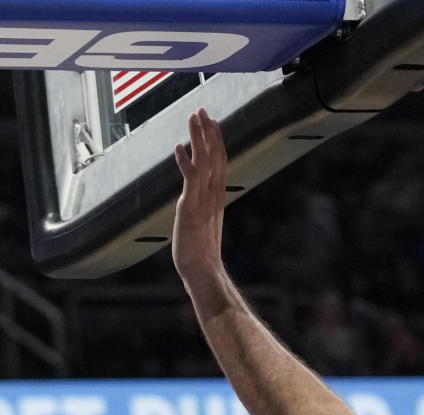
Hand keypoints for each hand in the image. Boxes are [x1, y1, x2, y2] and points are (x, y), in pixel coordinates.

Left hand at [172, 109, 227, 286]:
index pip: (219, 161)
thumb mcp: (204, 220)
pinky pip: (190, 180)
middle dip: (208, 132)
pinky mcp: (191, 208)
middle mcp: (213, 194)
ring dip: (198, 138)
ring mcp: (203, 200)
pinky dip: (185, 163)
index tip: (211, 121)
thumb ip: (203, 203)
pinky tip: (178, 148)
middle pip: (214, 156)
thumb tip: (198, 195)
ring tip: (194, 118)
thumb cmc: (200, 249)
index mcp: (217, 195)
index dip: (216, 140)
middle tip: (202, 110)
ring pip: (204, 162)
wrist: (202, 268)